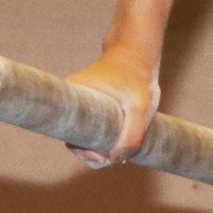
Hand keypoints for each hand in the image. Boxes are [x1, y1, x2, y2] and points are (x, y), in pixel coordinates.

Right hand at [65, 47, 160, 167]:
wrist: (137, 53)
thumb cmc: (137, 78)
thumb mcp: (141, 107)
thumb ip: (132, 136)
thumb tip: (115, 159)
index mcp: (75, 99)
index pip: (71, 138)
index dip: (85, 154)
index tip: (105, 157)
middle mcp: (73, 103)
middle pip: (76, 141)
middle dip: (94, 155)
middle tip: (115, 159)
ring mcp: (81, 106)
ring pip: (85, 138)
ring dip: (100, 150)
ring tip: (120, 153)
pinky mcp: (90, 108)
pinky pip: (91, 130)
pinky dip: (103, 141)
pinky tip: (118, 145)